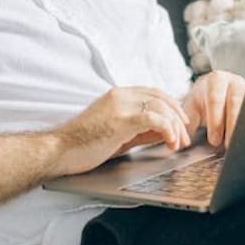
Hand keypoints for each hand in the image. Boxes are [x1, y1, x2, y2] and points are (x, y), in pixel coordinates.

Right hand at [53, 87, 190, 175]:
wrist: (59, 151)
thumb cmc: (84, 145)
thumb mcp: (117, 134)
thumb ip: (140, 130)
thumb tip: (163, 132)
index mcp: (118, 95)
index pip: (153, 93)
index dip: (172, 106)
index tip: (181, 123)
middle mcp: (120, 95)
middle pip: (161, 97)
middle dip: (178, 116)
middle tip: (185, 136)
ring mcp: (120, 105)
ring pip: (160, 107)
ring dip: (175, 126)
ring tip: (178, 143)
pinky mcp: (121, 120)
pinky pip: (154, 118)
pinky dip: (167, 129)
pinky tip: (170, 141)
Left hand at [182, 71, 244, 147]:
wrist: (216, 89)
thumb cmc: (202, 99)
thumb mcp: (191, 109)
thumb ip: (186, 125)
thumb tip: (180, 144)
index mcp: (216, 80)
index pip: (215, 99)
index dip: (215, 121)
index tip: (214, 140)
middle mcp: (234, 83)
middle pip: (236, 103)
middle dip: (232, 126)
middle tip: (228, 145)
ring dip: (244, 128)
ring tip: (239, 145)